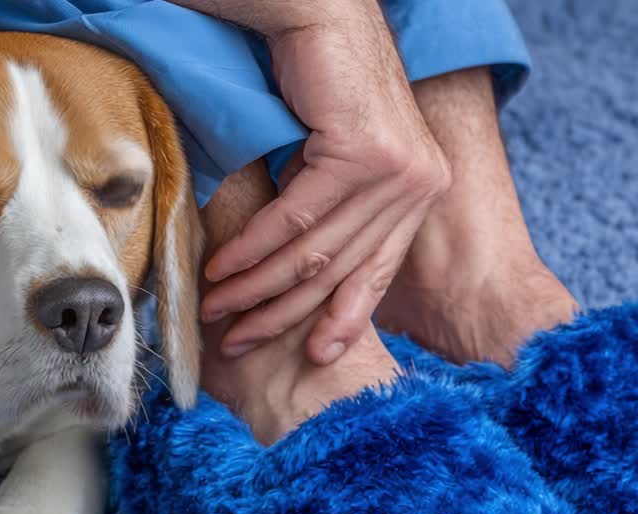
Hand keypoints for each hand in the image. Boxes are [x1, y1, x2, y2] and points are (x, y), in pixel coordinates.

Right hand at [199, 5, 450, 363]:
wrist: (321, 13)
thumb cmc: (320, 83)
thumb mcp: (337, 159)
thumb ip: (335, 210)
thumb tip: (300, 272)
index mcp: (420, 190)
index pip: (378, 270)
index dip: (341, 317)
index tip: (313, 355)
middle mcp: (418, 185)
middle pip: (341, 269)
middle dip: (284, 313)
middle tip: (240, 341)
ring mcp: (398, 170)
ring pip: (316, 251)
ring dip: (258, 287)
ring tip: (217, 308)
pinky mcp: (365, 154)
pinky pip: (298, 218)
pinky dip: (254, 248)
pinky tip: (223, 269)